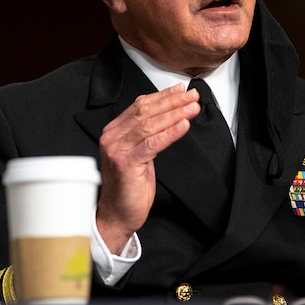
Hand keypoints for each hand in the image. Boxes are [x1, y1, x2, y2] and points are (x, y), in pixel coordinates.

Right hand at [96, 83, 200, 252]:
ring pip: (150, 124)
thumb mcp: (138, 154)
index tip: (180, 90)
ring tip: (192, 108)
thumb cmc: (129, 186)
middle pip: (145, 112)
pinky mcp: (126, 163)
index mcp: (113, 131)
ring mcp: (117, 150)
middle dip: (172, 102)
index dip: (162, 96)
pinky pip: (152, 143)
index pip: (139, 105)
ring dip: (175, 114)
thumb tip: (169, 112)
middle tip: (191, 96)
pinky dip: (170, 132)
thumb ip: (146, 134)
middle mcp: (112, 137)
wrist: (117, 214)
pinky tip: (184, 125)